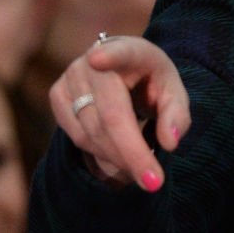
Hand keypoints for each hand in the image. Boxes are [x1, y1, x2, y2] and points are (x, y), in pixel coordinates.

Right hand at [50, 36, 190, 191]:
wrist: (123, 70)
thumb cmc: (151, 82)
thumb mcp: (173, 93)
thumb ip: (176, 114)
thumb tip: (170, 142)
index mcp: (132, 50)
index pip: (120, 51)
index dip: (109, 56)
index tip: (98, 59)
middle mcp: (95, 59)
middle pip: (110, 114)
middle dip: (132, 153)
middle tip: (154, 182)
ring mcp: (71, 76)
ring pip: (91, 131)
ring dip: (118, 157)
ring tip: (140, 168)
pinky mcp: (57, 94)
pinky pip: (77, 136)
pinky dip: (100, 153)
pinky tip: (118, 155)